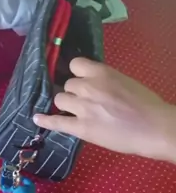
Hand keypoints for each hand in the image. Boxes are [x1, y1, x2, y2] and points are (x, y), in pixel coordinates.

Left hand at [34, 58, 175, 163]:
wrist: (155, 128)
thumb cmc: (146, 104)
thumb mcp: (124, 80)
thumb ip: (104, 79)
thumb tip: (92, 81)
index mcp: (101, 72)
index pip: (75, 64)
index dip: (77, 73)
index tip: (80, 79)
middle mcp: (88, 87)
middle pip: (67, 85)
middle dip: (75, 92)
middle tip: (87, 101)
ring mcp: (82, 108)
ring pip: (60, 100)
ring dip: (66, 104)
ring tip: (75, 111)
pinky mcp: (81, 128)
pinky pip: (57, 123)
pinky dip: (45, 121)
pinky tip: (37, 119)